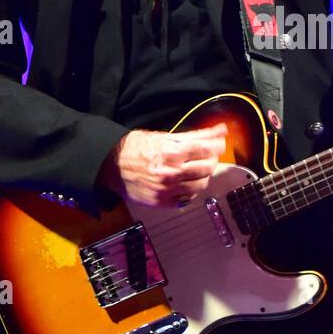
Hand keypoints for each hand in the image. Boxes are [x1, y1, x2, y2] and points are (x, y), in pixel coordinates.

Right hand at [99, 124, 227, 207]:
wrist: (112, 165)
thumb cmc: (136, 148)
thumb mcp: (165, 136)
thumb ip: (195, 135)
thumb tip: (219, 131)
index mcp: (171, 152)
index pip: (206, 150)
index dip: (217, 145)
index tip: (220, 143)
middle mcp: (170, 173)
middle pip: (207, 168)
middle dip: (212, 160)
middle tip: (209, 155)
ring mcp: (167, 190)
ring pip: (201, 185)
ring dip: (204, 176)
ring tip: (197, 168)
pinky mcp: (162, 202)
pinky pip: (187, 198)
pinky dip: (191, 190)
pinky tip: (186, 182)